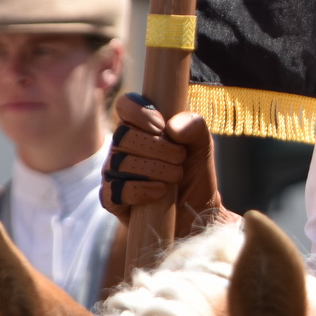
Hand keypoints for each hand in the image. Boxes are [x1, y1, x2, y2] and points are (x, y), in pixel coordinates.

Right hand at [100, 93, 231, 237]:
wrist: (197, 211)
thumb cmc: (195, 173)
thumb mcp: (203, 146)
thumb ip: (194, 127)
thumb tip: (172, 126)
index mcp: (140, 127)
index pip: (125, 104)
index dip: (140, 112)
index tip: (162, 126)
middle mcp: (122, 147)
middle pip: (123, 134)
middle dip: (157, 147)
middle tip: (180, 158)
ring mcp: (114, 173)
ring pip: (120, 163)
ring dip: (154, 169)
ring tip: (175, 177)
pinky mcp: (112, 199)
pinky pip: (115, 190)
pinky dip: (140, 189)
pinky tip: (160, 192)